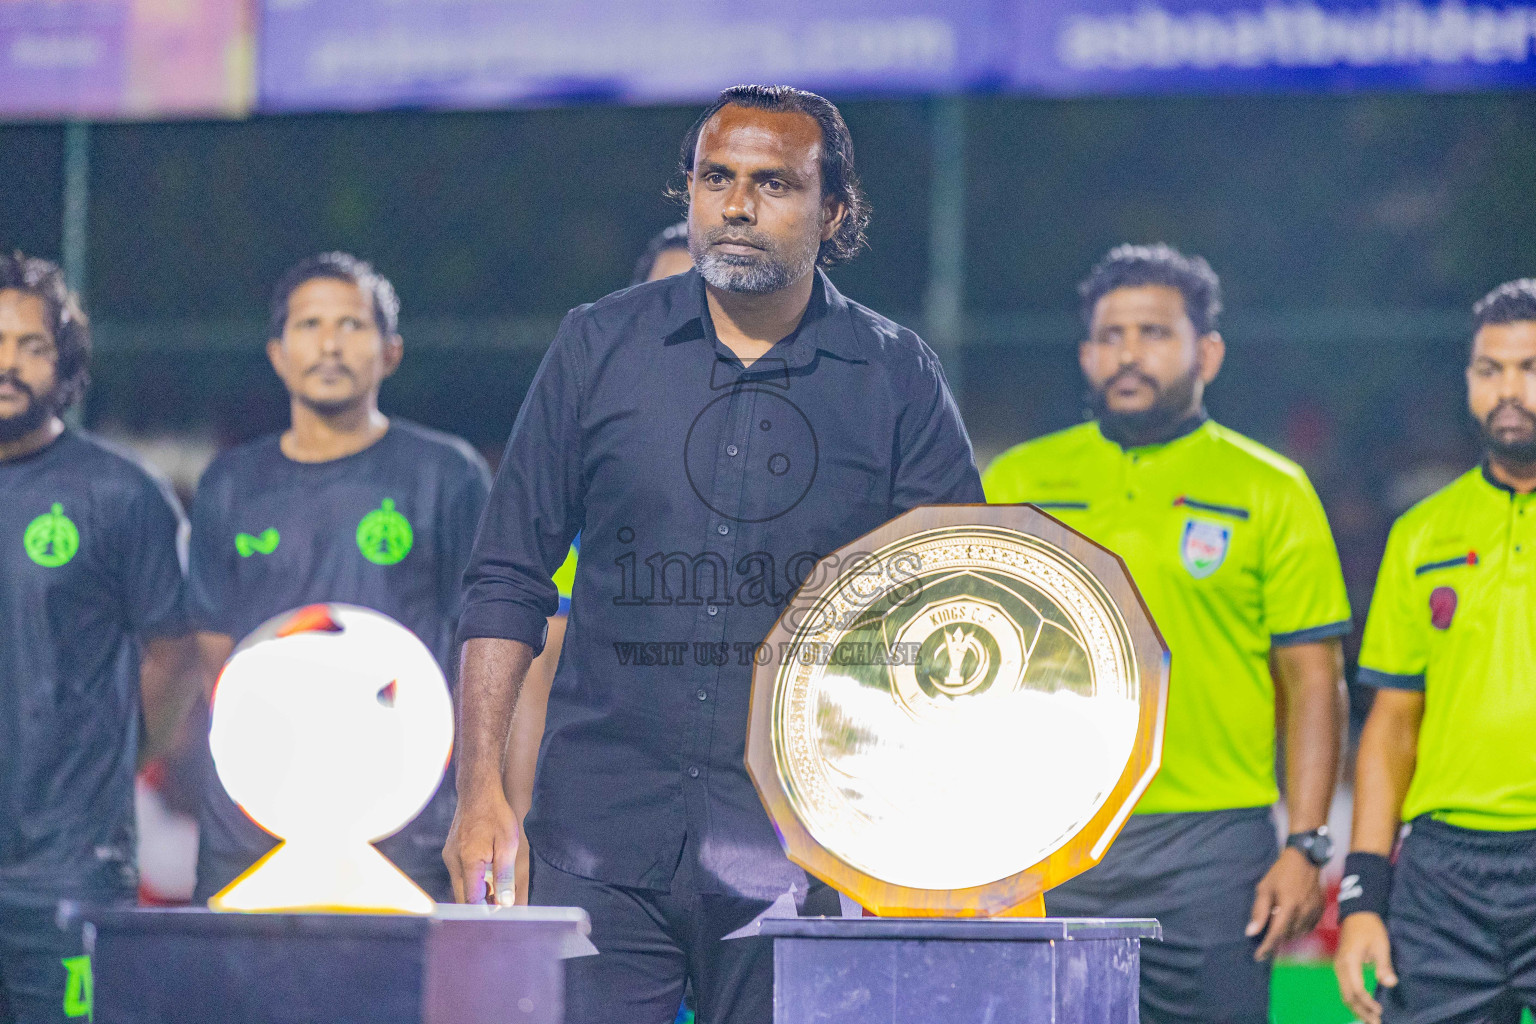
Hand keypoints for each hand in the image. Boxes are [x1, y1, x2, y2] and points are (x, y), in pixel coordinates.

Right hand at [443, 785, 521, 905]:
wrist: (478, 792)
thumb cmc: (495, 815)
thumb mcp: (508, 845)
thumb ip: (504, 876)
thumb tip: (505, 902)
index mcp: (468, 862)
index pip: (472, 900)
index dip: (485, 912)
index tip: (500, 915)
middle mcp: (453, 862)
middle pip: (463, 897)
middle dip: (481, 905)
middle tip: (501, 906)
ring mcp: (449, 857)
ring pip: (461, 886)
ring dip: (477, 893)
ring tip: (497, 891)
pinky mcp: (450, 853)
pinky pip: (460, 874)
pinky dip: (472, 881)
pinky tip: (488, 877)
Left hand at [1246, 847, 1323, 959]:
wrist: (1305, 859)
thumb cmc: (1281, 872)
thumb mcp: (1264, 888)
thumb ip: (1259, 911)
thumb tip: (1251, 932)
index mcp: (1289, 905)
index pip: (1277, 933)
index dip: (1267, 947)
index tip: (1258, 956)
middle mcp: (1304, 911)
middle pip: (1288, 935)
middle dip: (1276, 940)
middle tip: (1265, 938)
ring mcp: (1315, 911)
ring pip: (1299, 933)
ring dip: (1287, 935)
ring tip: (1278, 928)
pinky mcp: (1321, 910)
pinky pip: (1309, 927)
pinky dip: (1298, 929)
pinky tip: (1291, 923)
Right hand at [1334, 912, 1395, 1023]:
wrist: (1357, 914)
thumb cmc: (1371, 928)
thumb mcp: (1381, 944)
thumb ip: (1384, 965)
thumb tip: (1390, 983)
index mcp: (1349, 961)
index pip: (1357, 989)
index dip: (1368, 1003)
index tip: (1380, 1011)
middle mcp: (1340, 967)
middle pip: (1347, 996)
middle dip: (1361, 1012)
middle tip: (1375, 1022)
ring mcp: (1338, 967)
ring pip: (1344, 994)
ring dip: (1356, 1009)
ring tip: (1370, 1019)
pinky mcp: (1341, 968)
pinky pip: (1344, 989)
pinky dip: (1353, 1001)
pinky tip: (1363, 1008)